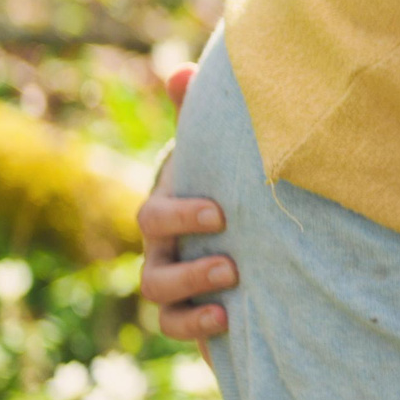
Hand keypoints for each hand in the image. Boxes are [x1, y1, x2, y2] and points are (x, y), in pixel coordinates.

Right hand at [139, 63, 232, 342]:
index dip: (180, 216)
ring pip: (161, 301)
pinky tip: (228, 322)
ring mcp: (175, 284)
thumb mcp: (219, 147)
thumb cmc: (228, 177)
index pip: (155, 216)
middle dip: (187, 269)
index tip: (220, 213)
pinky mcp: (194, 312)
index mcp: (169, 211)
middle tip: (229, 264)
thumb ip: (199, 112)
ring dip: (191, 299)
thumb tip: (178, 71)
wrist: (247, 223)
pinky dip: (196, 328)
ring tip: (231, 291)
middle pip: (153, 269)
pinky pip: (179, 327)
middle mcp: (164, 251)